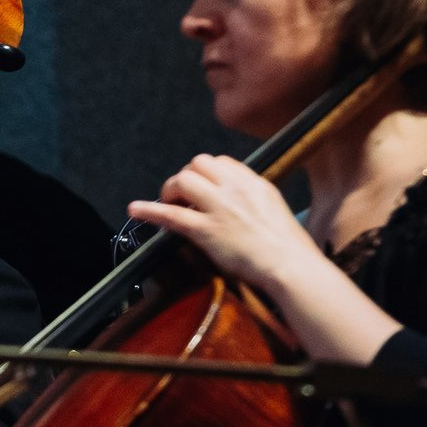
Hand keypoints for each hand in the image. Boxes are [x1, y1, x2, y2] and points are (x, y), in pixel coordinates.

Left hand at [125, 154, 324, 291]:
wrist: (291, 264)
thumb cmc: (287, 245)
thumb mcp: (274, 208)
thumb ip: (253, 198)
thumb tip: (237, 200)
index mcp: (253, 183)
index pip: (221, 162)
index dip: (206, 173)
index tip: (202, 187)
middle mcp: (235, 189)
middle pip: (198, 164)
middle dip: (186, 176)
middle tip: (182, 195)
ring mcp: (219, 208)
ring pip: (183, 180)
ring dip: (170, 190)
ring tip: (168, 202)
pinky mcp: (207, 230)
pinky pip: (171, 214)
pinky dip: (149, 210)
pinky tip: (135, 210)